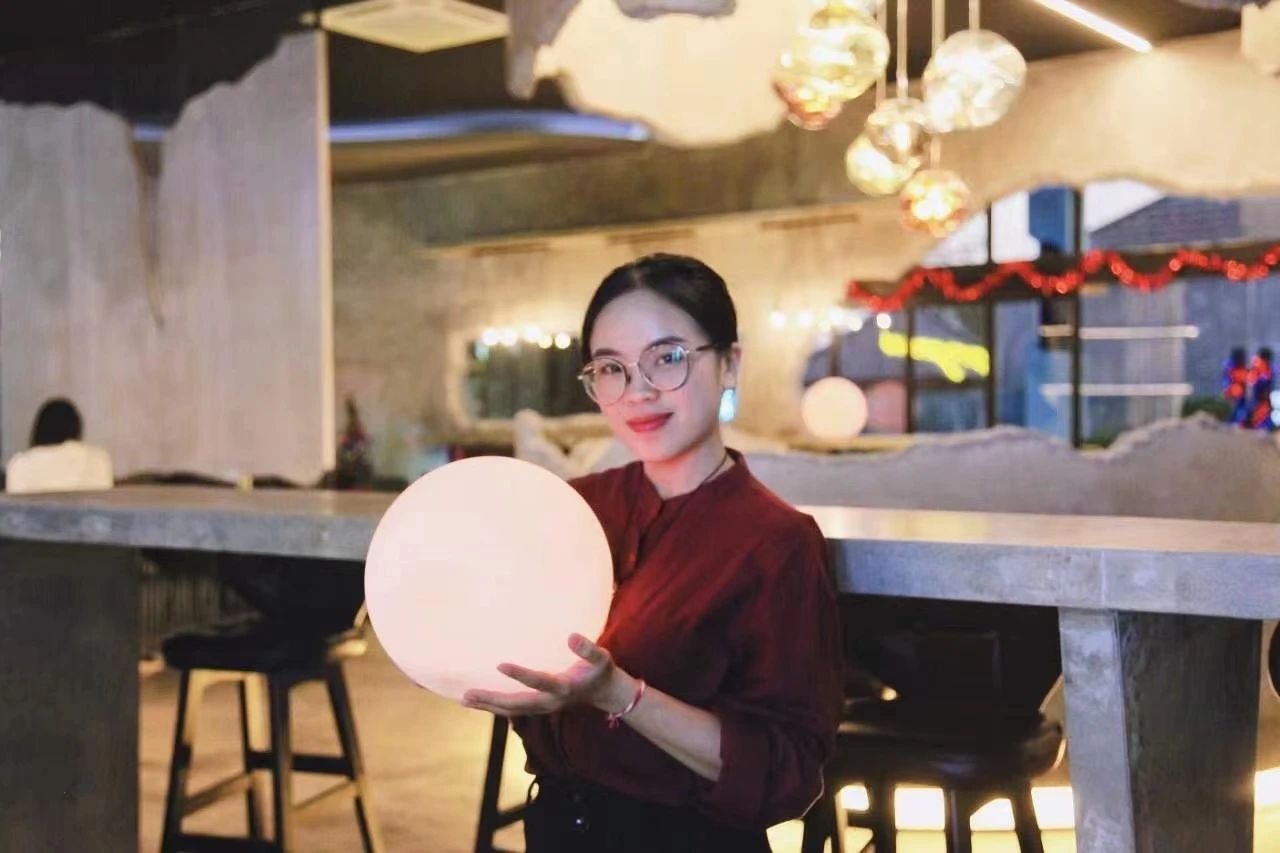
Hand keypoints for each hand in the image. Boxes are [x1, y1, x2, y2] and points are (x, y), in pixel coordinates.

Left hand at [460, 633, 628, 717]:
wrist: (605, 694)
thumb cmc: (601, 671)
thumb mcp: (602, 658)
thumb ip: (588, 649)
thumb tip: (571, 636)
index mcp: (564, 688)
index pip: (539, 682)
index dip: (521, 674)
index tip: (500, 665)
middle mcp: (550, 702)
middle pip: (517, 705)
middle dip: (492, 700)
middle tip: (467, 695)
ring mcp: (543, 707)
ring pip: (512, 711)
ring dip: (489, 706)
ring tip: (465, 699)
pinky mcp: (539, 707)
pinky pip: (514, 709)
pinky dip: (496, 706)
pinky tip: (480, 701)